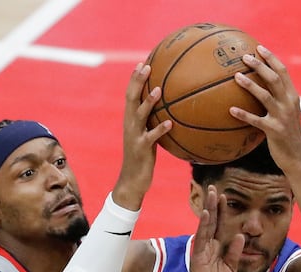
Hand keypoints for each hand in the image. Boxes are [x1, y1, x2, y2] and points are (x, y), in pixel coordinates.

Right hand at [113, 63, 171, 210]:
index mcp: (130, 121)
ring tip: (159, 90)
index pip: (131, 95)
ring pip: (139, 115)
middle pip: (131, 99)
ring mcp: (134, 137)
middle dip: (138, 82)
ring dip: (149, 102)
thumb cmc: (143, 159)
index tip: (143, 62)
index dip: (135, 79)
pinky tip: (170, 123)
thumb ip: (154, 124)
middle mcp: (129, 125)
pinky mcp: (141, 149)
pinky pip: (151, 137)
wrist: (132, 181)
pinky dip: (160, 129)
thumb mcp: (148, 138)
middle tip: (146, 66)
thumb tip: (171, 114)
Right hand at [178, 185, 243, 271]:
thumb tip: (239, 236)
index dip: (223, 211)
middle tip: (214, 187)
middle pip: (212, 221)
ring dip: (209, 208)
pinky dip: (203, 225)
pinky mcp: (199, 255)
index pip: (221, 226)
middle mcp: (210, 245)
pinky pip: (202, 237)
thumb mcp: (231, 269)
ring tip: (211, 193)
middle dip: (213, 204)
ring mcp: (203, 249)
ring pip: (206, 224)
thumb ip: (234, 253)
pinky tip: (205, 213)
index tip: (224, 196)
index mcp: (218, 248)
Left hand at [229, 45, 300, 172]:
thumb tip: (259, 90)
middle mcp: (289, 104)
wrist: (297, 158)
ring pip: (265, 96)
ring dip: (250, 85)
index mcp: (293, 97)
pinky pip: (255, 120)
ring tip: (236, 76)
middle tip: (244, 57)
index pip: (283, 72)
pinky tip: (230, 110)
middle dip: (260, 65)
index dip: (271, 59)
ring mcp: (282, 117)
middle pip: (274, 79)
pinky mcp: (274, 131)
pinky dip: (243, 114)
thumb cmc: (287, 136)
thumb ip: (278, 101)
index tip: (259, 48)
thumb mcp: (287, 116)